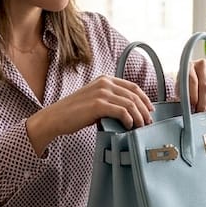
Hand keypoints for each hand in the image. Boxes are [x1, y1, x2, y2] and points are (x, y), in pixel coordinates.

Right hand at [25, 75, 154, 154]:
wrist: (56, 117)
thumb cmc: (74, 112)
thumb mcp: (94, 100)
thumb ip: (110, 100)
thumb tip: (129, 112)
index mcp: (105, 79)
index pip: (133, 87)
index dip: (144, 99)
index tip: (150, 110)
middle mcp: (104, 83)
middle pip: (134, 95)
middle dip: (144, 110)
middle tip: (148, 122)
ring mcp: (101, 93)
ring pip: (130, 104)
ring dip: (139, 117)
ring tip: (140, 127)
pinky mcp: (98, 104)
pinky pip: (122, 111)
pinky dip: (129, 120)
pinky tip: (129, 126)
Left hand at [186, 58, 205, 112]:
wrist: (195, 76)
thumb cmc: (185, 85)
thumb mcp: (180, 87)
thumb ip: (182, 95)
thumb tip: (185, 108)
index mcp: (189, 66)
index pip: (192, 80)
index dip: (192, 94)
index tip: (192, 105)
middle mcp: (202, 65)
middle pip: (205, 85)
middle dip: (202, 102)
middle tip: (200, 112)